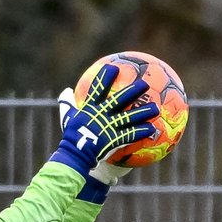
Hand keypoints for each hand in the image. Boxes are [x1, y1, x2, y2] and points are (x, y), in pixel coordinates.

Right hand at [50, 65, 159, 180]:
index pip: (98, 89)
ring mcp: (108, 127)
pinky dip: (141, 132)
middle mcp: (101, 115)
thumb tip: (66, 91)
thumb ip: (67, 103)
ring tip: (155, 108)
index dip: (105, 78)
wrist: (74, 154)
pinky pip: (130, 135)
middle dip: (132, 91)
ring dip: (143, 113)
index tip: (114, 67)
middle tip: (145, 84)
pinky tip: (152, 130)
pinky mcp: (113, 140)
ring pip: (129, 117)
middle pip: (119, 100)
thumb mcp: (67, 116)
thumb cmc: (71, 134)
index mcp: (90, 108)